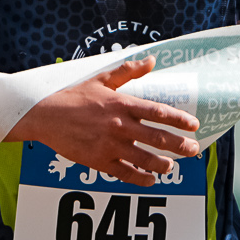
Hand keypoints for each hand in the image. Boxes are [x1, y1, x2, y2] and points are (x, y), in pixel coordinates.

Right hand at [10, 55, 200, 184]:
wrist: (45, 116)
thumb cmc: (73, 97)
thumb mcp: (101, 79)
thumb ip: (128, 71)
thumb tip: (152, 60)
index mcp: (122, 104)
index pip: (158, 112)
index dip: (179, 120)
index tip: (194, 125)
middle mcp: (120, 125)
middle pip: (158, 138)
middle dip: (180, 146)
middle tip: (194, 150)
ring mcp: (110, 145)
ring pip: (145, 159)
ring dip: (163, 165)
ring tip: (171, 166)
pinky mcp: (99, 161)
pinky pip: (125, 173)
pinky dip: (140, 178)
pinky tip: (150, 179)